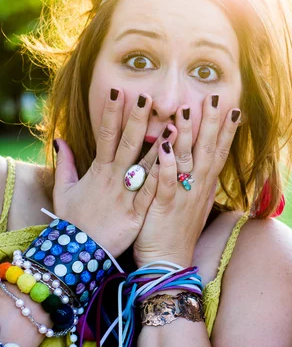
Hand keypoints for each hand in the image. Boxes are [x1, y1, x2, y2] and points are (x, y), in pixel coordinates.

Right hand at [53, 89, 172, 257]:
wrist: (79, 255)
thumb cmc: (75, 222)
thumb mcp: (64, 191)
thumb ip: (65, 164)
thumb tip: (60, 141)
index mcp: (98, 170)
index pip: (106, 135)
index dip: (112, 113)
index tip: (119, 91)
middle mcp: (114, 179)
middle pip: (127, 144)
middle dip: (137, 119)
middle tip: (147, 96)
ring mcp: (127, 195)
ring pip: (146, 165)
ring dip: (161, 144)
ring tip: (175, 124)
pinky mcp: (138, 212)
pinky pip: (153, 192)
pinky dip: (164, 177)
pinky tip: (176, 163)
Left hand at [133, 95, 240, 267]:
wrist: (168, 264)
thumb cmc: (175, 233)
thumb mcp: (190, 204)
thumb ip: (192, 181)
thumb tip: (197, 164)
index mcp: (203, 187)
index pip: (219, 153)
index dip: (226, 131)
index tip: (233, 109)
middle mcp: (196, 188)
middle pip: (208, 150)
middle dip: (212, 123)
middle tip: (216, 97)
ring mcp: (182, 197)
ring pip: (188, 160)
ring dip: (189, 134)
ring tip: (189, 109)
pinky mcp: (163, 207)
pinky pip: (166, 183)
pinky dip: (166, 165)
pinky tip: (165, 146)